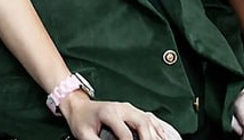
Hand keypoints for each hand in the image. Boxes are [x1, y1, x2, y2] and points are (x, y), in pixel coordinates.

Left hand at [59, 92, 180, 139]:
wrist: (79, 106)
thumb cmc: (81, 120)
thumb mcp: (84, 135)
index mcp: (109, 113)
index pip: (125, 134)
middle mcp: (122, 108)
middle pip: (142, 123)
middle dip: (149, 139)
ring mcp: (129, 108)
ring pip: (148, 121)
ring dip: (156, 136)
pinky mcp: (132, 111)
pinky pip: (149, 119)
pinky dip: (158, 129)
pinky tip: (164, 138)